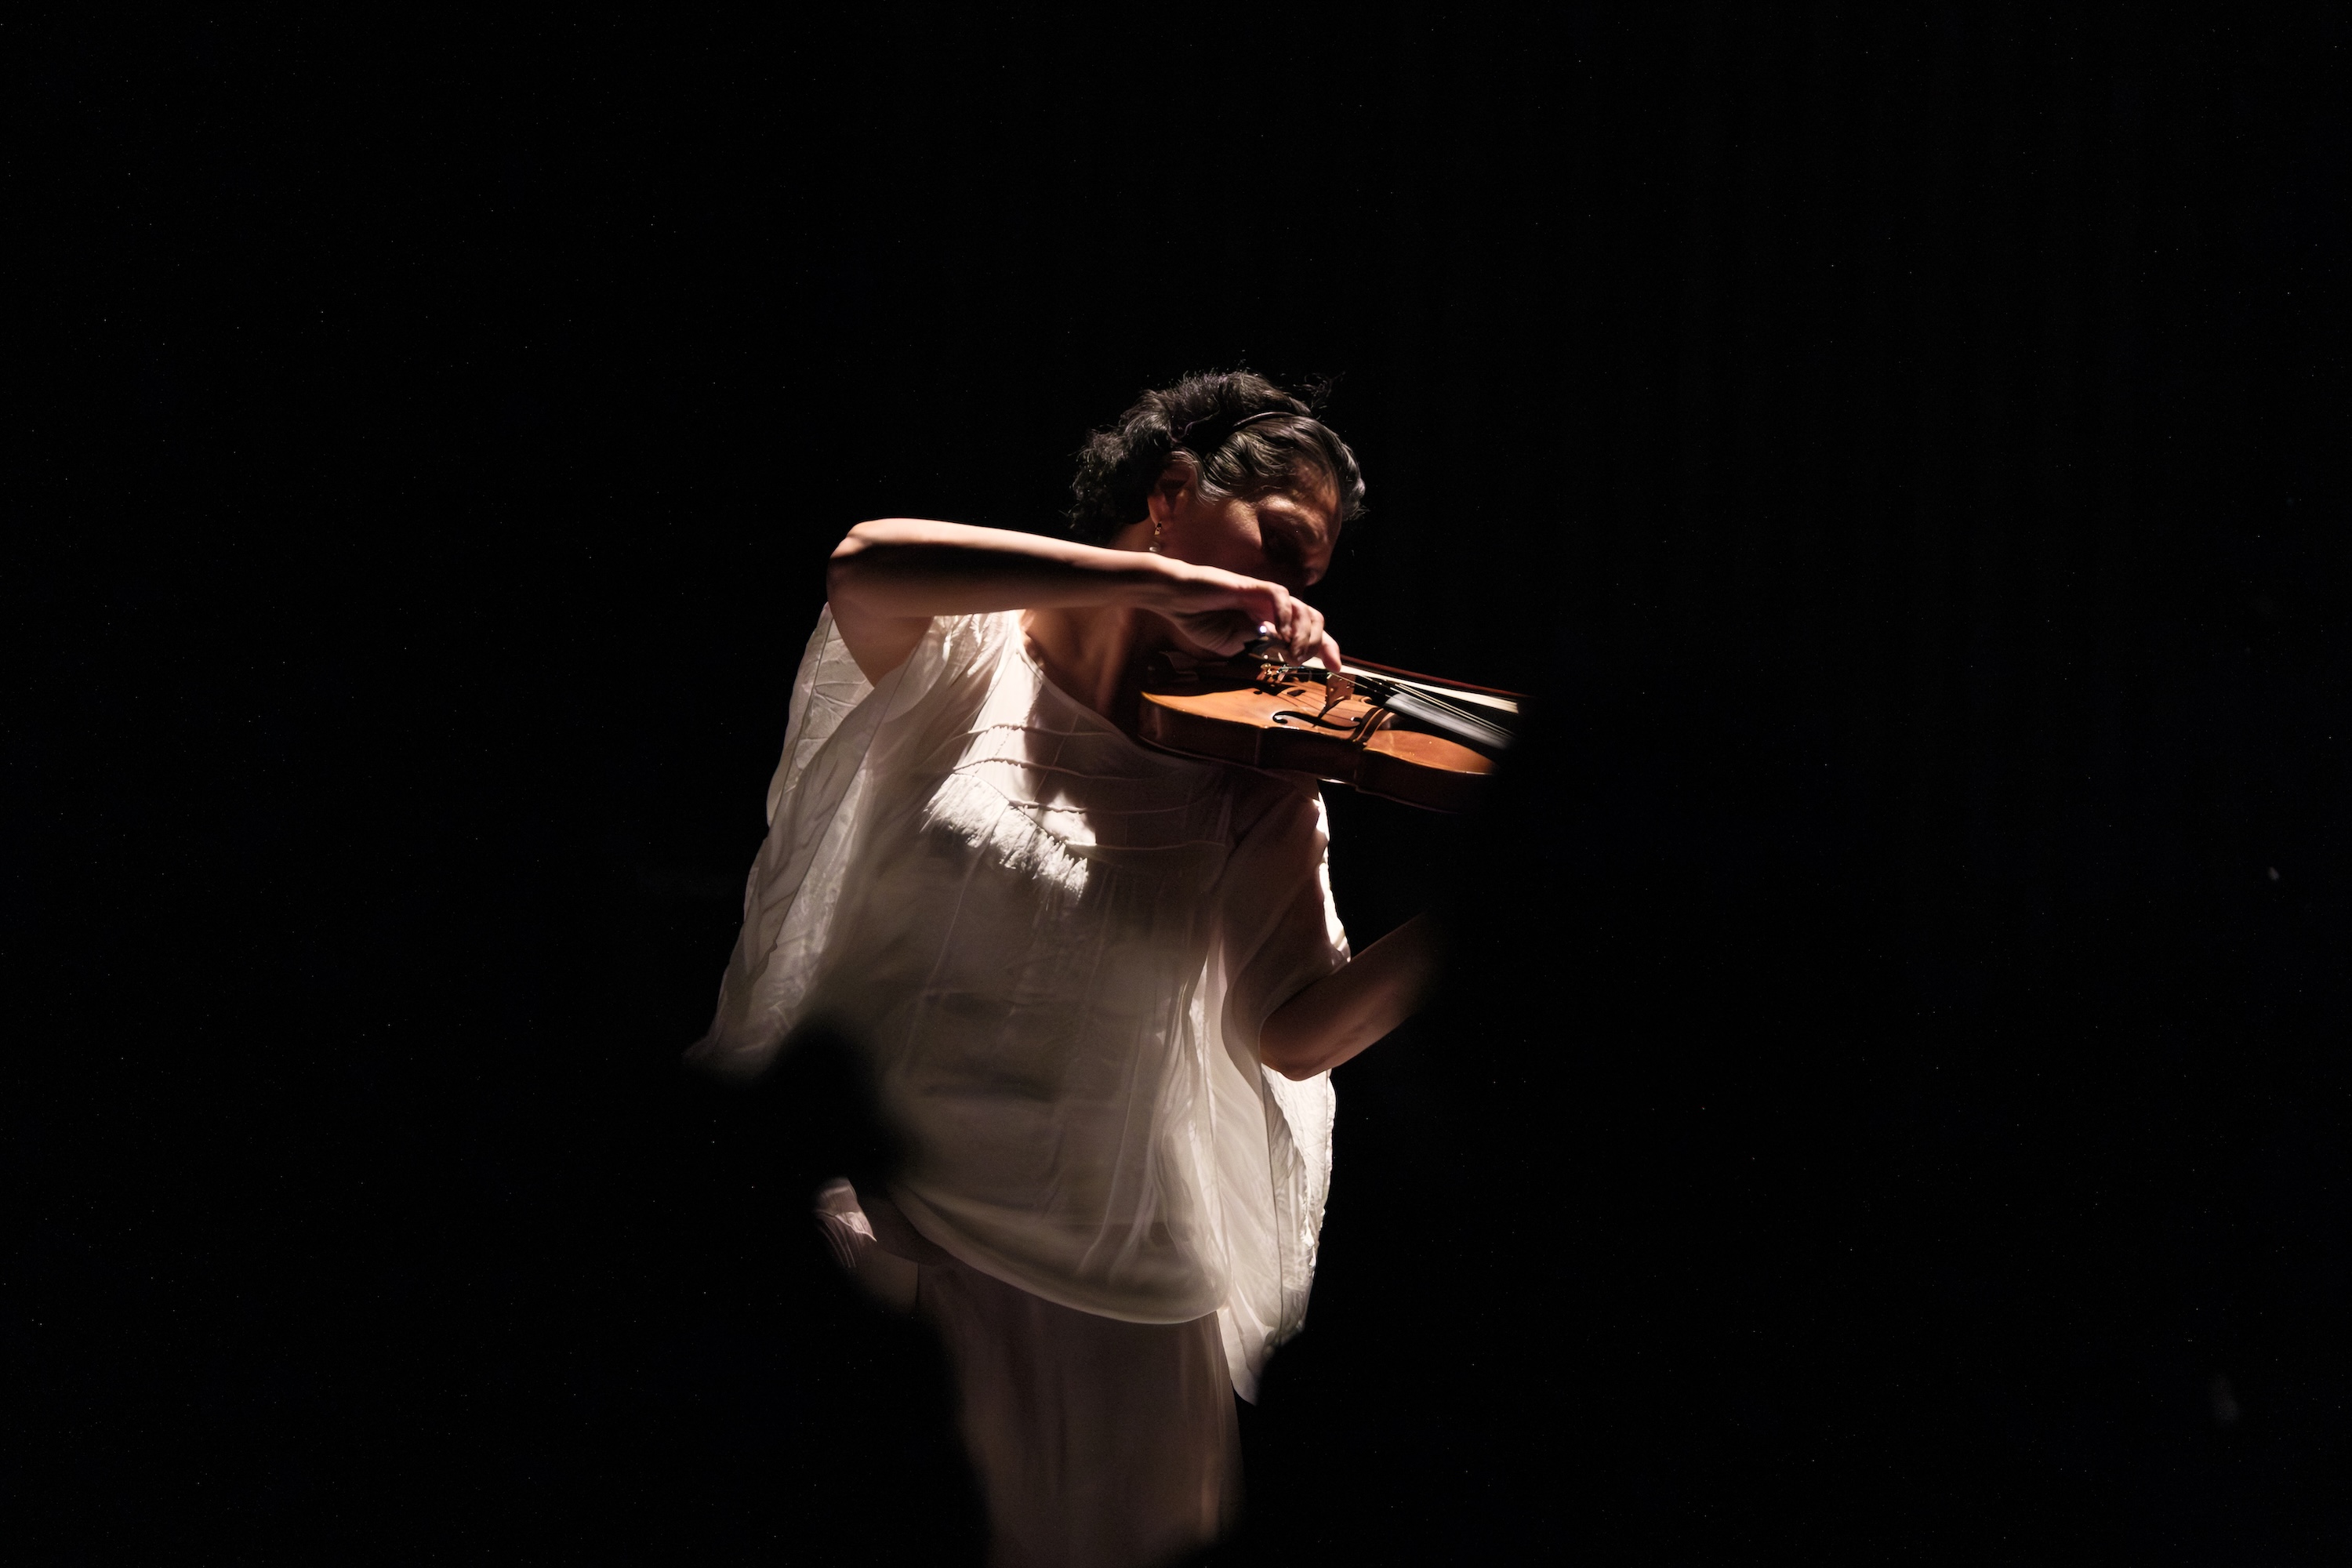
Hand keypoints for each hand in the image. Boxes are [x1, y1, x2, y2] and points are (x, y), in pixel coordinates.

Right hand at [1145, 561, 1343, 669]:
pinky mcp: (1252, 586)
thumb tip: (1278, 651)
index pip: (1308, 633)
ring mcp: (1264, 595)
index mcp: (1269, 621)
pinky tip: (1279, 633)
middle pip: (1315, 619)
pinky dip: (1285, 616)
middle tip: (1302, 661)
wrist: (1175, 600)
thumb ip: (1256, 647)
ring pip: (1304, 609)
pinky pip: (1281, 596)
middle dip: (1320, 644)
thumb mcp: (1231, 645)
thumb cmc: (1198, 619)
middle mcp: (1273, 607)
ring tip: (1292, 652)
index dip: (1326, 649)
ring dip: (1304, 634)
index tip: (1337, 669)